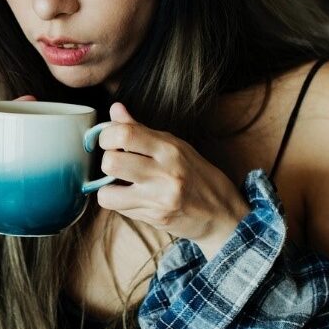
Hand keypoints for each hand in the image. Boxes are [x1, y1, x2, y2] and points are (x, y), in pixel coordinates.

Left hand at [95, 102, 249, 256]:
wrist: (223, 214)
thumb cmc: (198, 176)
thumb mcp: (176, 146)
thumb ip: (141, 130)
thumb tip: (115, 110)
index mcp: (169, 148)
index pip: (125, 134)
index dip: (106, 136)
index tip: (108, 140)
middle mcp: (164, 172)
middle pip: (111, 162)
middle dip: (106, 161)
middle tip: (115, 162)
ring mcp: (159, 198)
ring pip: (107, 193)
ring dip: (108, 188)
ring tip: (120, 184)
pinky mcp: (155, 218)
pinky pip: (119, 209)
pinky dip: (120, 203)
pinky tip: (133, 198)